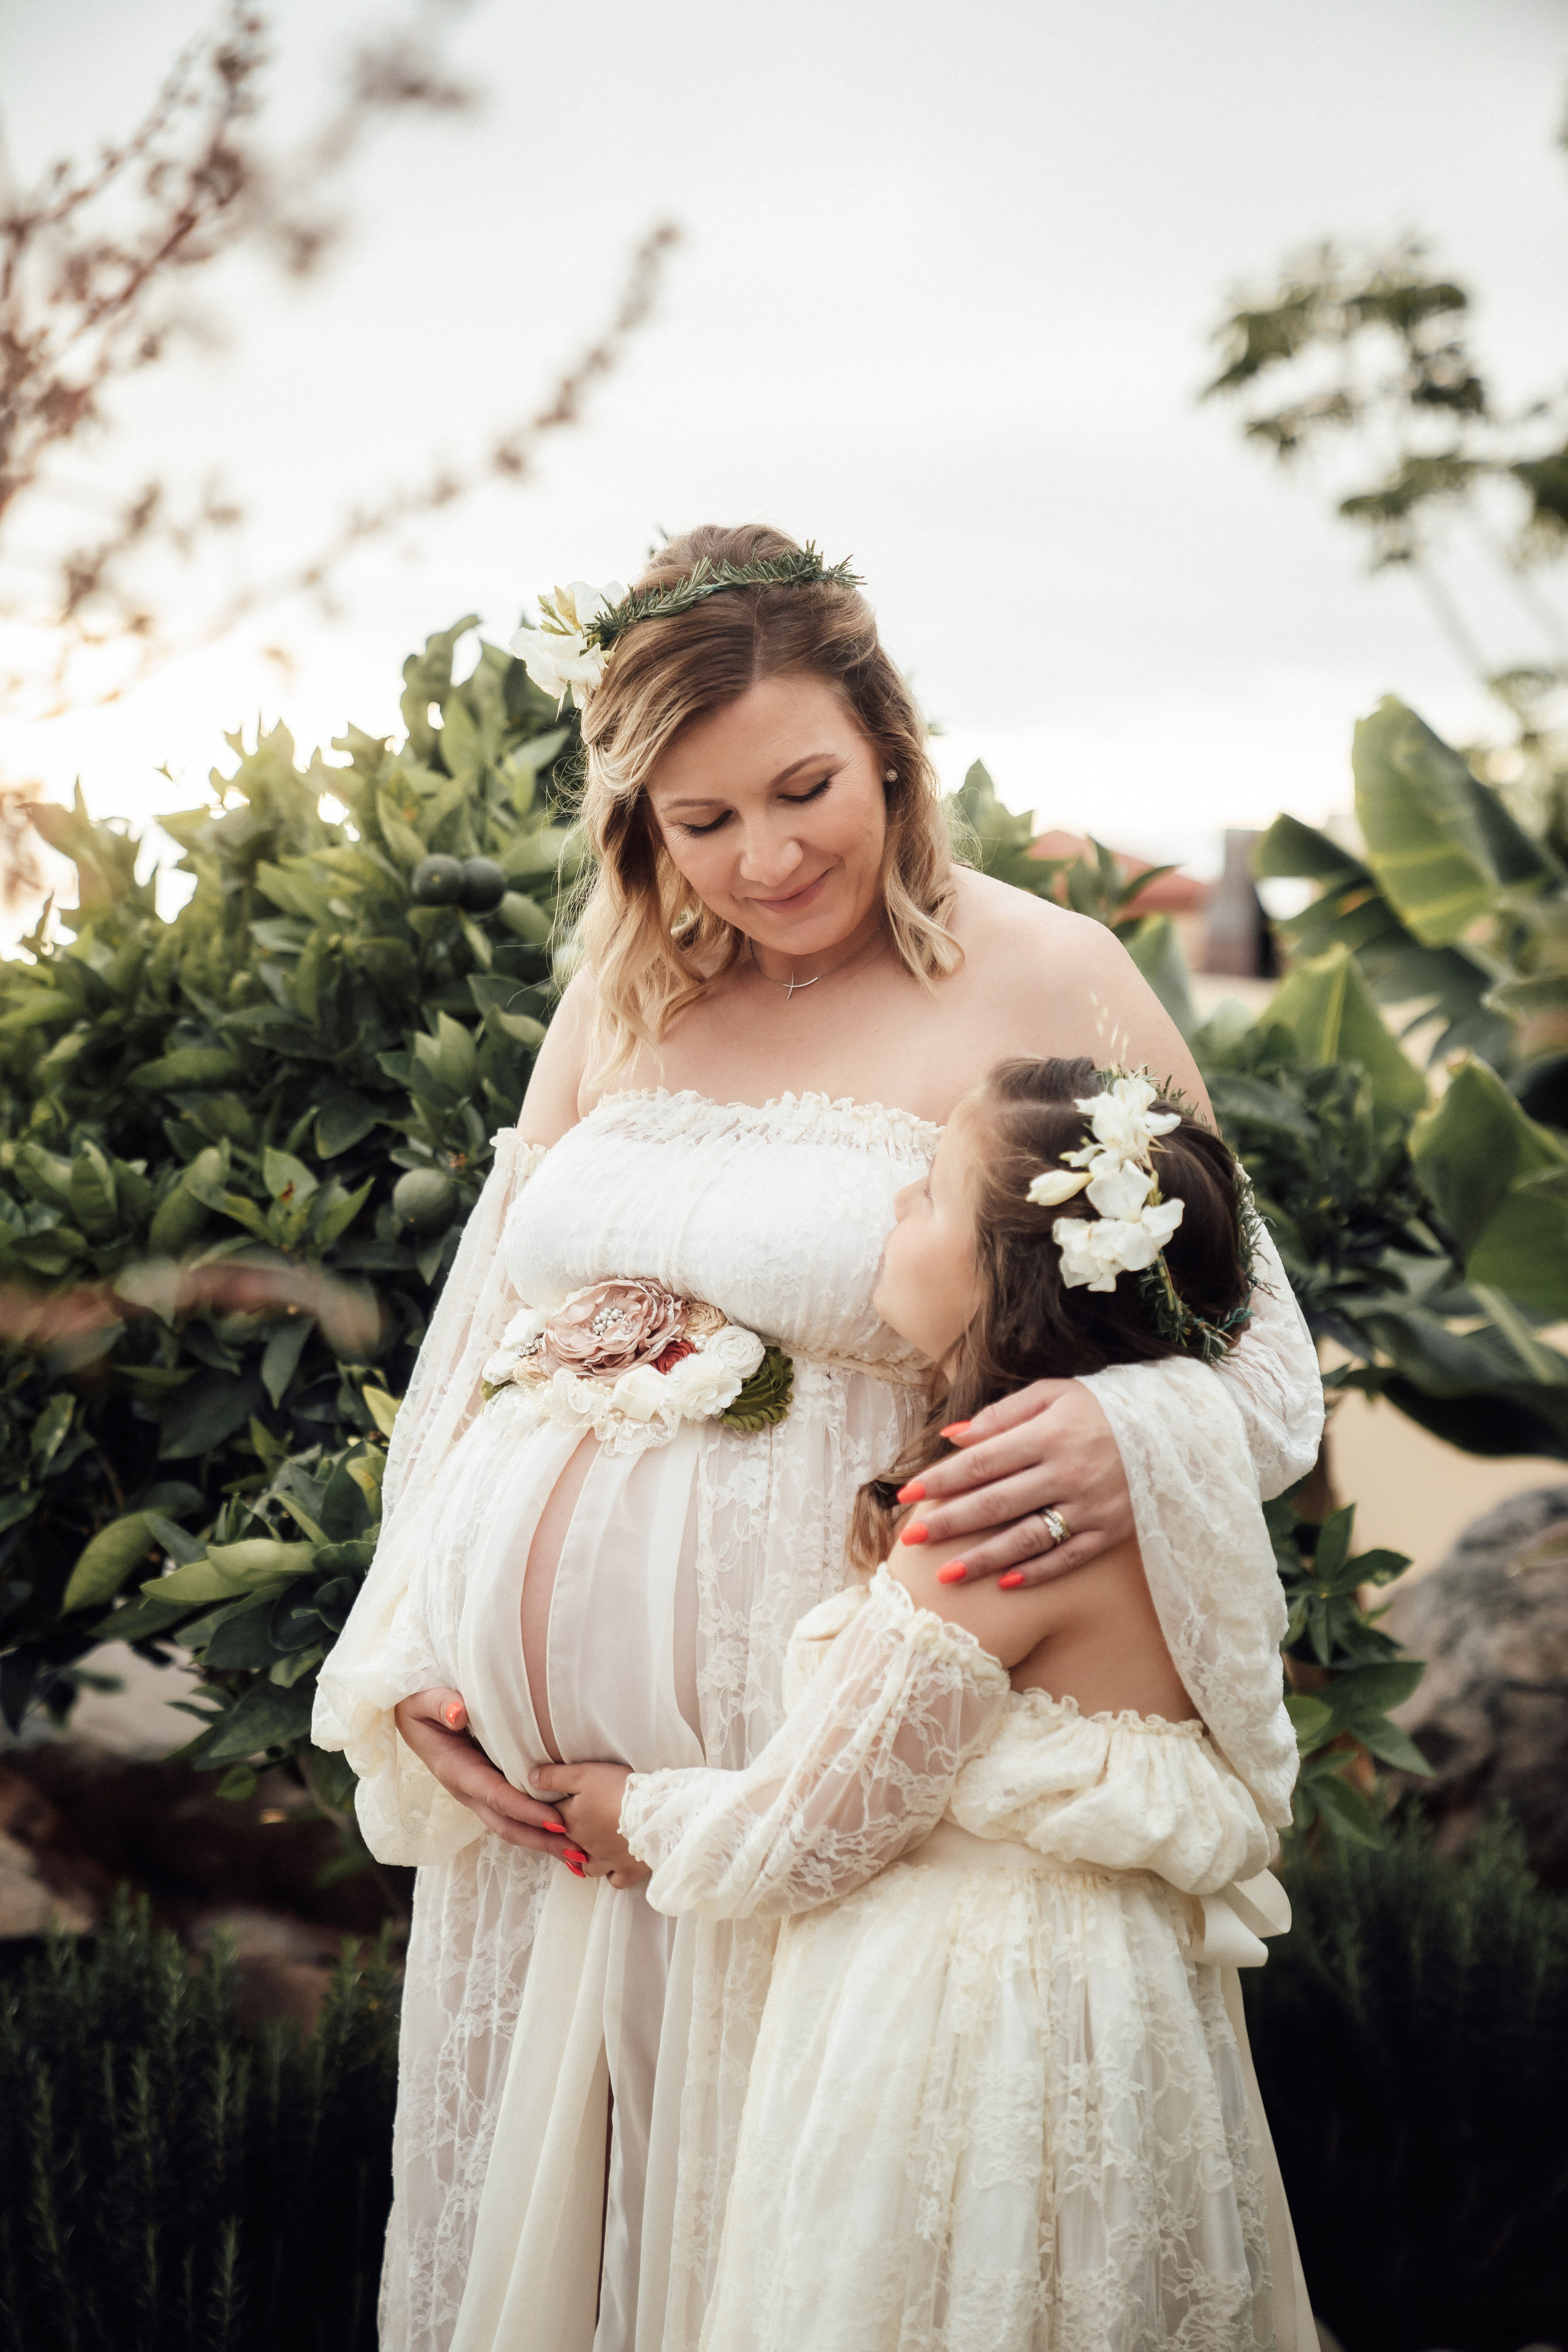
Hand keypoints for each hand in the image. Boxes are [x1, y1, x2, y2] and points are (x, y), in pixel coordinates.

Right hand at [393, 1687, 572, 1859]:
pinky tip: (563, 1833)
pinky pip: (513, 1813)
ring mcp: (478, 1792)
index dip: (526, 1810)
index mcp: (457, 1770)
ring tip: (579, 1853)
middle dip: (542, 1839)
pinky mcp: (487, 1788)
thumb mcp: (423, 1701)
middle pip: (507, 1823)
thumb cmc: (419, 1706)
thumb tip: (459, 1714)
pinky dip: (537, 1826)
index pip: (496, 1796)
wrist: (410, 1717)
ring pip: (512, 1824)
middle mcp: (469, 1789)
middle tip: (578, 1851)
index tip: (556, 1821)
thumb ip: (440, 1704)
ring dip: (543, 1840)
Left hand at [532, 1761, 648, 1888]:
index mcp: (570, 1822)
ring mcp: (606, 1861)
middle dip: (567, 1836)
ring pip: (587, 1866)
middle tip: (576, 1824)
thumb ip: (555, 1777)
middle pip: (566, 1843)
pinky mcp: (627, 1870)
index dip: (551, 1810)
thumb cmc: (618, 1790)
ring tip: (592, 1848)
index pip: (550, 1817)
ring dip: (585, 1858)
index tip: (557, 1804)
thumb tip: (530, 1779)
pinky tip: (614, 1865)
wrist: (654, 1815)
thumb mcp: (584, 1774)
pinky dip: (612, 1874)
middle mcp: (583, 1846)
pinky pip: (614, 1879)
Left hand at [900, 1380, 1132, 1587]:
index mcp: (1048, 1434)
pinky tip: (1006, 1584)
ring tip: (947, 1576)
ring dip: (984, 1559)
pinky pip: (1068, 1558)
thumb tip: (953, 1436)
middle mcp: (1067, 1472)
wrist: (1173, 1429)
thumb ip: (1002, 1414)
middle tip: (914, 1540)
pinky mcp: (1110, 1531)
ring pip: (1027, 1539)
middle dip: (950, 1523)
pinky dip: (1037, 1572)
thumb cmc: (1101, 1407)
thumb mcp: (1054, 1395)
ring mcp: (1090, 1506)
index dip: (942, 1479)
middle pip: (996, 1503)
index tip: (908, 1495)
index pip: (983, 1461)